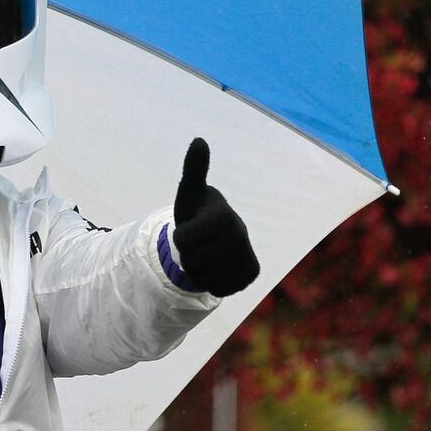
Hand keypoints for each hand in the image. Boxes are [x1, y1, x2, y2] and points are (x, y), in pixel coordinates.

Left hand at [172, 138, 258, 296]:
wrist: (215, 235)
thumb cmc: (197, 211)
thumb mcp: (189, 191)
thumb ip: (193, 169)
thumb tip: (199, 140)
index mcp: (222, 214)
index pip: (182, 241)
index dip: (178, 238)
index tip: (188, 228)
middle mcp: (240, 233)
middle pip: (192, 262)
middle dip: (187, 257)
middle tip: (197, 244)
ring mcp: (248, 255)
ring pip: (204, 278)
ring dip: (198, 271)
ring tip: (205, 255)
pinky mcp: (252, 273)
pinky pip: (220, 289)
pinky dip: (212, 283)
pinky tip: (217, 268)